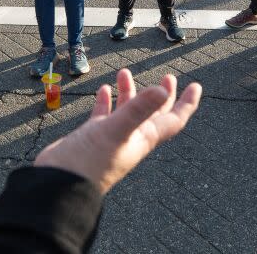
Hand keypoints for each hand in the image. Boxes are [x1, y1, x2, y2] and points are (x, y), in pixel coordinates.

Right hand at [34, 68, 201, 193]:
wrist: (60, 185)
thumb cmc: (90, 162)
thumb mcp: (116, 131)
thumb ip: (138, 110)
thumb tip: (163, 90)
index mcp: (144, 138)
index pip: (173, 120)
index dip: (186, 104)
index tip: (196, 86)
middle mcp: (131, 137)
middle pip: (153, 114)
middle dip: (162, 95)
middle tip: (169, 76)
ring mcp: (112, 137)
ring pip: (127, 111)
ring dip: (129, 92)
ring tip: (124, 71)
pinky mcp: (93, 137)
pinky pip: (103, 116)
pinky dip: (105, 102)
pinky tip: (103, 90)